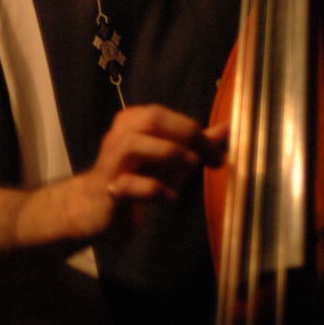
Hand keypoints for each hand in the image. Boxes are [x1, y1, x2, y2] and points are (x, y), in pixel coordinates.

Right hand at [71, 104, 227, 237]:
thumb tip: (230, 128)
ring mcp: (111, 162)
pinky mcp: (109, 190)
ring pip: (137, 145)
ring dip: (171, 154)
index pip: (166, 115)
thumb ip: (197, 143)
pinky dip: (157, 191)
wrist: (93, 208)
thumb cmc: (136, 178)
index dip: (197, 130)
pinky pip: (131, 185)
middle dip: (189, 136)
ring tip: (192, 168)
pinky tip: (171, 198)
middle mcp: (119, 135)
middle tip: (213, 159)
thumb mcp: (170, 159)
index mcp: (133, 121)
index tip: (219, 151)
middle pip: (153, 119)